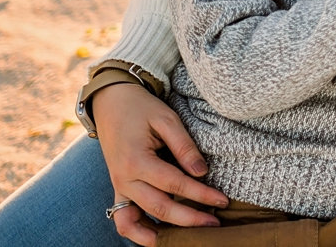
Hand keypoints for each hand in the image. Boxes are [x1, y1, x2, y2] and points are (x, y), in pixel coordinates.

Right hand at [92, 82, 228, 245]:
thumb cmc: (142, 109)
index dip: (201, 194)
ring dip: (162, 233)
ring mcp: (118, 187)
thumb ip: (184, 146)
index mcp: (136, 161)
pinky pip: (122, 219)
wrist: (111, 102)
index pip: (175, 184)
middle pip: (159, 207)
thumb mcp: (167, 119)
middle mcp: (124, 179)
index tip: (223, 200)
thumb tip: (201, 172)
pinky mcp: (118, 190)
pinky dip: (137, 232)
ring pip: (138, 220)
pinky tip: (158, 238)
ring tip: (188, 237)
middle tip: (215, 224)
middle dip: (189, 219)